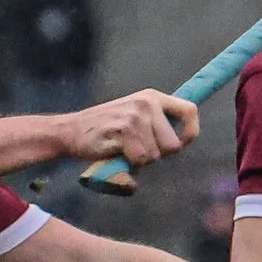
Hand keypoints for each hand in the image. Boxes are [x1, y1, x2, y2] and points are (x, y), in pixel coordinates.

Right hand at [63, 89, 198, 166]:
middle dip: (158, 155)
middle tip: (137, 150)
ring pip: (155, 155)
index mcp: (153, 98)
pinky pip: (139, 159)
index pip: (190, 110)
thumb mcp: (135, 118)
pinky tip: (116, 152)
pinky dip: (129, 164)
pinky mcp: (124, 129)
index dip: (190, 133)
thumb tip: (180, 142)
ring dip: (141, 160)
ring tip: (124, 149)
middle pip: (173, 144)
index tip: (180, 145)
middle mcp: (147, 103)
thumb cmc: (106, 132)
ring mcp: (135, 115)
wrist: (71, 131)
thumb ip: (157, 125)